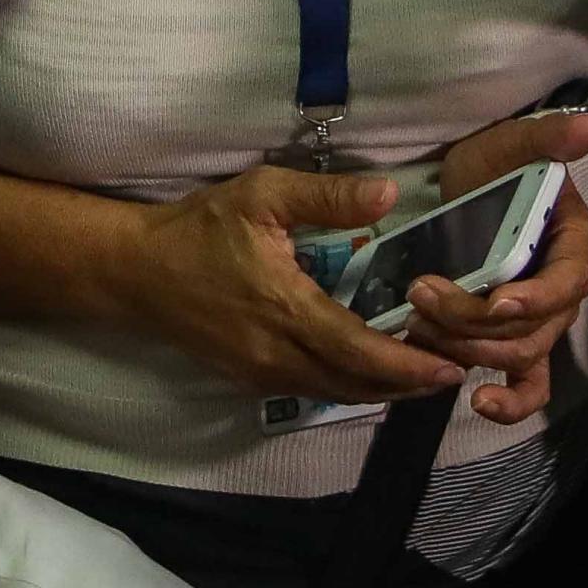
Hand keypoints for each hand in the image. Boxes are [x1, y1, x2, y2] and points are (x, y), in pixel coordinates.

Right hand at [125, 163, 470, 411]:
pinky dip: (349, 386)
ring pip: (336, 393)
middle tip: (452, 370)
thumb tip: (389, 195)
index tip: (449, 366)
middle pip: (356, 384)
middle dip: (408, 384)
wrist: (135, 271)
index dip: (408, 364)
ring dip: (382, 390)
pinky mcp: (250, 379)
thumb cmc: (199, 228)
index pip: (359, 350)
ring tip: (422, 375)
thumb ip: (328, 196)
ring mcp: (261, 374)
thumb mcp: (263, 194)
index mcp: (285, 308)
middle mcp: (276, 354)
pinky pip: (312, 390)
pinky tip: (370, 372)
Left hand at [394, 108, 587, 424]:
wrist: (463, 188)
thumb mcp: (510, 145)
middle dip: (475, 320)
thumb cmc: (491, 166)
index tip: (497, 301)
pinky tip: (478, 403)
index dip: (536, 298)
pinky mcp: (515, 344)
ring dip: (468, 348)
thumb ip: (545, 137)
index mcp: (573, 244)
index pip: (567, 282)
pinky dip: (509, 404)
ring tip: (419, 324)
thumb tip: (587, 126)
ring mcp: (540, 323)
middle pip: (531, 327)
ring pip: (516, 355)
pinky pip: (528, 387)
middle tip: (422, 296)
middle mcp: (561, 291)